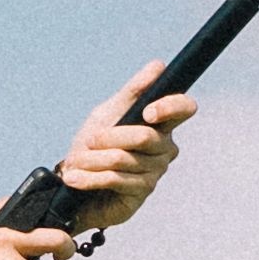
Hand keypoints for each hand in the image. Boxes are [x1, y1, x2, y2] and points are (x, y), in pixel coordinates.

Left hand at [58, 83, 191, 231]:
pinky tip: (74, 178)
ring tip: (75, 162)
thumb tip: (158, 66)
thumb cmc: (95, 145)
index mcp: (161, 124)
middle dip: (108, 137)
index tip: (147, 112)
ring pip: (124, 159)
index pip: (184, 108)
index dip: (170, 107)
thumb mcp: (107, 114)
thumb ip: (133, 91)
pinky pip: (116, 179)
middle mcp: (165, 148)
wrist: (76, 182)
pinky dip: (89, 177)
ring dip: (92, 159)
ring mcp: (155, 172)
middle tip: (87, 141)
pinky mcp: (141, 193)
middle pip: (144, 136)